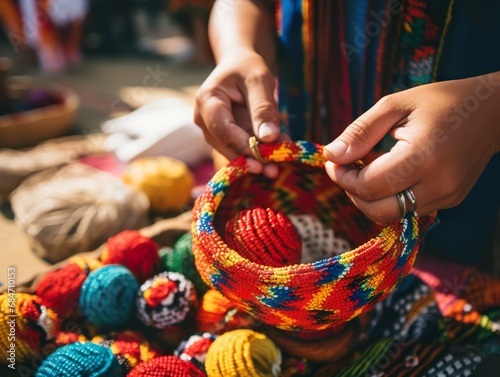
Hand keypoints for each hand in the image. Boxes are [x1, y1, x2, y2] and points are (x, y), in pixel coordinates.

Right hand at [194, 48, 289, 176]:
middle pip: (226, 145)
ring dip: (258, 157)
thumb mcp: (259, 79)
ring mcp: (213, 130)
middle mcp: (204, 118)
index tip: (262, 160)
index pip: (222, 129)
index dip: (241, 146)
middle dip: (251, 158)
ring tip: (281, 159)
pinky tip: (278, 150)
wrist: (241, 65)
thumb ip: (263, 107)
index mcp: (207, 100)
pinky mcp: (225, 137)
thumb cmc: (247, 66)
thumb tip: (267, 138)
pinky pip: (242, 148)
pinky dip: (260, 151)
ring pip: (234, 150)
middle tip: (274, 170)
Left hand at [323, 73, 499, 223]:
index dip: (343, 178)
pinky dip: (389, 197)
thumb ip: (360, 132)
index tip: (333, 162)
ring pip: (391, 214)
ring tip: (366, 169)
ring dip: (369, 197)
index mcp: (424, 156)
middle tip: (345, 169)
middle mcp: (439, 183)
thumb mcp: (396, 105)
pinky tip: (388, 175)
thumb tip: (331, 155)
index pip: (369, 186)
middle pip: (378, 209)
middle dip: (352, 192)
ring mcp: (447, 196)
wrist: (493, 111)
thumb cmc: (441, 101)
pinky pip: (408, 209)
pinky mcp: (450, 200)